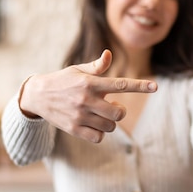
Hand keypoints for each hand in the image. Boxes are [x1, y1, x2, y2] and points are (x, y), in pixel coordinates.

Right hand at [19, 50, 156, 142]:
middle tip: (111, 106)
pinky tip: (92, 124)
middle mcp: (86, 99)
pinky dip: (100, 133)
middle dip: (119, 110)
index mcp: (89, 82)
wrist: (37, 96)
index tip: (155, 86)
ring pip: (110, 126)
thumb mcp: (78, 70)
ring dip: (109, 122)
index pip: (120, 84)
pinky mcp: (74, 129)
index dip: (139, 86)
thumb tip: (108, 54)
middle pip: (118, 112)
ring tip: (98, 114)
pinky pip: (99, 137)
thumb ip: (97, 67)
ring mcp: (79, 116)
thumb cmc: (63, 81)